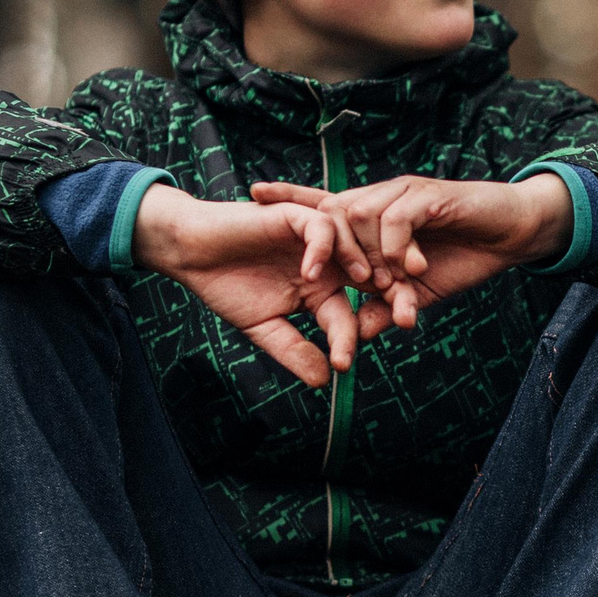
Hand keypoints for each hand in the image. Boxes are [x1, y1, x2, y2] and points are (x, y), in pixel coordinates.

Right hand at [129, 185, 391, 386]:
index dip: (352, 339)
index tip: (342, 365)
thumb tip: (322, 381)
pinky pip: (322, 227)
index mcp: (324, 289)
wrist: (192, 253)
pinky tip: (310, 272)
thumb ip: (294, 351)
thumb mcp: (263, 328)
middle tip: (405, 316)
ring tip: (365, 283)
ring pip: (357, 244)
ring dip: (365, 262)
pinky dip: (322, 247)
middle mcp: (328, 262)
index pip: (352, 315)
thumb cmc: (227, 288)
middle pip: (373, 276)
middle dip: (393, 294)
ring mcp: (314, 238)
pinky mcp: (295, 216)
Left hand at [248, 174, 573, 324]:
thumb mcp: (415, 293)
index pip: (325, 204)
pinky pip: (396, 217)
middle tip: (313, 275)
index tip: (252, 193)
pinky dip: (395, 246)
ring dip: (363, 253)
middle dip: (320, 241)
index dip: (290, 196)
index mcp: (374, 219)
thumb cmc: (462, 258)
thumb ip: (383, 310)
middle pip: (335, 209)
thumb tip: (350, 339)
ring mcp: (404, 194)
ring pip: (361, 213)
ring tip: (375, 283)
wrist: (511, 236)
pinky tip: (405, 268)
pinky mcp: (429, 197)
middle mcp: (383, 199)